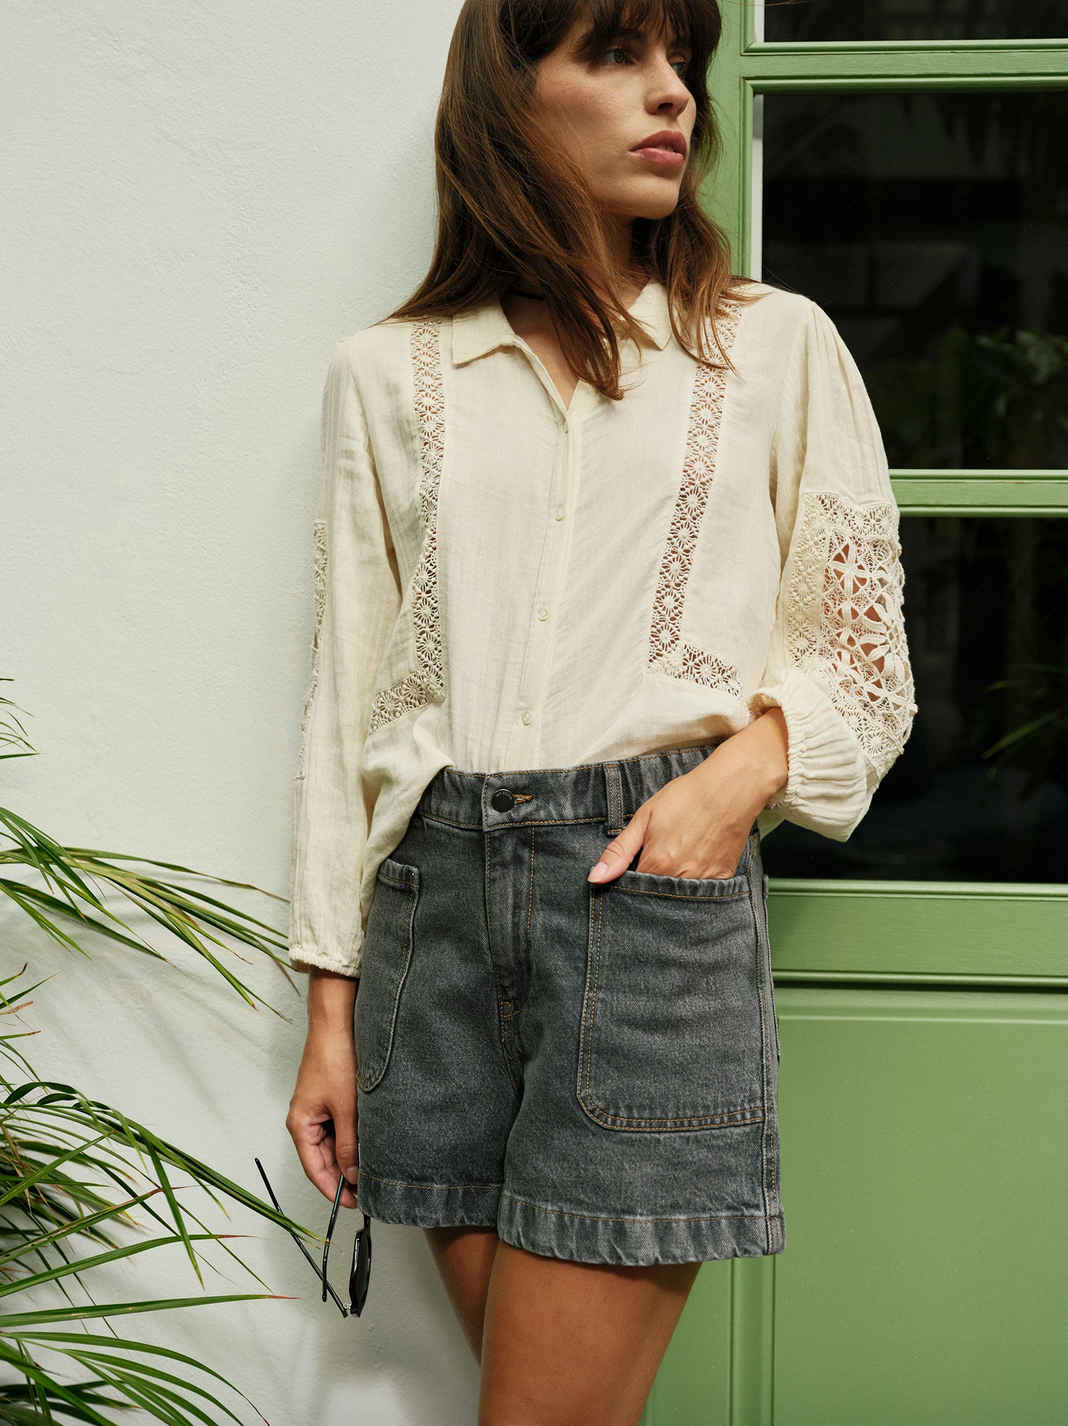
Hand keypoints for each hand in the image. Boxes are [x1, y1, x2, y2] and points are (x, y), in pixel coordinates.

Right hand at [286, 968, 359, 1209]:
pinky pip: (341, 1126)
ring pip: (334, 1143)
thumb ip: (349, 1145)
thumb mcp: (346, 1108)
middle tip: (370, 1189)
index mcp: (301, 1124)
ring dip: (351, 1156)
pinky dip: (354, 1137)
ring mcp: (319, 1108)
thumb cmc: (335, 1058)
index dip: (334, 1191)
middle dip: (345, 1175)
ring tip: (374, 1168)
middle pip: (324, 1159)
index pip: (315, 1170)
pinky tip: (371, 1142)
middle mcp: (307, 1119)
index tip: (354, 1204)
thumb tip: (352, 1176)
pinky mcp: (332, 1097)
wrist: (339, 1021)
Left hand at [587, 709, 787, 884]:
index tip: (631, 870)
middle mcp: (680, 880)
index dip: (628, 883)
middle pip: (656, 898)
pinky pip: (703, 892)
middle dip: (649, 887)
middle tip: (656, 860)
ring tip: (675, 858)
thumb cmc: (686, 798)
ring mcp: (704, 881)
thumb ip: (618, 852)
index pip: (632, 890)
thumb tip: (595, 879)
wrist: (730, 788)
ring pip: (678, 898)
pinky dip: (694, 884)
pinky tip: (694, 862)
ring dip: (671, 887)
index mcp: (657, 865)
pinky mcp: (723, 878)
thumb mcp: (644, 818)